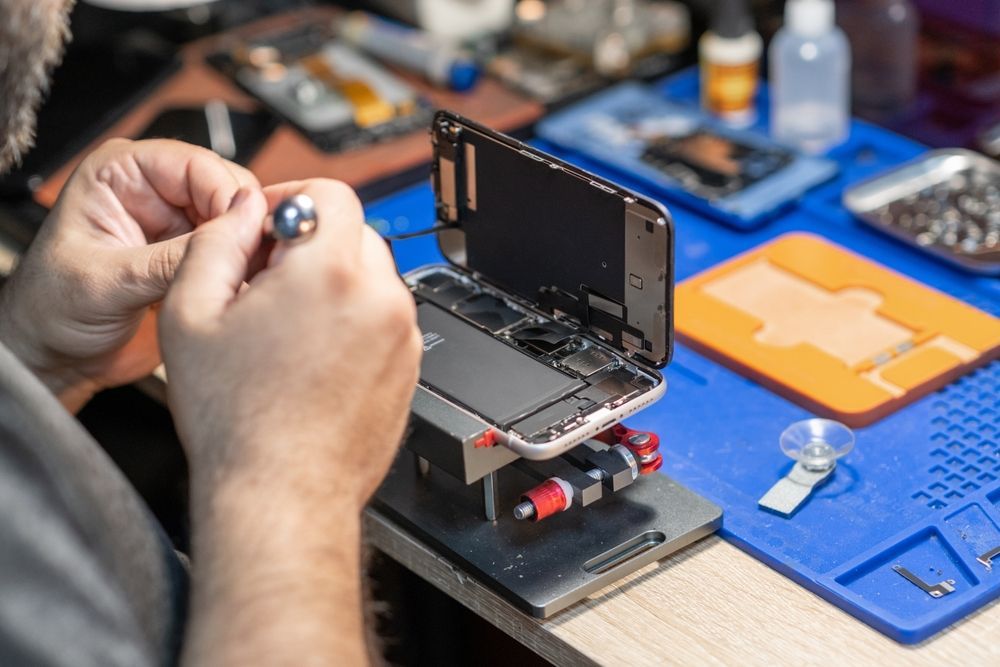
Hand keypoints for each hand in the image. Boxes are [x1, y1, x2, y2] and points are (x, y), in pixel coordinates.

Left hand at [0, 138, 257, 410]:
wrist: (55, 358)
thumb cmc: (50, 309)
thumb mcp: (106, 282)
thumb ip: (168, 259)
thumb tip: (227, 235)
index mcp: (122, 173)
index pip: (197, 166)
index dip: (228, 197)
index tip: (246, 232)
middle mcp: (155, 192)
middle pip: (228, 190)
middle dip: (246, 224)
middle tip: (256, 259)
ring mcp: (178, 226)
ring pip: (240, 223)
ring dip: (249, 250)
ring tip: (249, 278)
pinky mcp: (195, 258)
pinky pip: (237, 254)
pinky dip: (246, 270)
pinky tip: (242, 290)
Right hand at [160, 179, 420, 664]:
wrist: (282, 496)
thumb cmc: (237, 421)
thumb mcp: (190, 315)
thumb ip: (216, 242)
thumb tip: (242, 211)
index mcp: (330, 274)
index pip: (331, 194)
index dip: (291, 201)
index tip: (268, 227)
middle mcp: (380, 299)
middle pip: (354, 233)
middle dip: (310, 245)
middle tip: (267, 281)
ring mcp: (401, 336)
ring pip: (371, 278)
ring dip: (333, 284)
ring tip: (287, 330)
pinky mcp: (408, 367)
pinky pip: (383, 319)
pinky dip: (354, 321)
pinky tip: (313, 358)